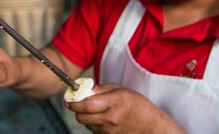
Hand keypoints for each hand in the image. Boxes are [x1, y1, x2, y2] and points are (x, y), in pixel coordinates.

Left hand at [65, 83, 184, 133]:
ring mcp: (109, 131)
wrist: (150, 126)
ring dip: (85, 117)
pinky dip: (93, 124)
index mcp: (114, 102)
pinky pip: (93, 131)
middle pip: (81, 117)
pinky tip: (101, 119)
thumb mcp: (120, 90)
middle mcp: (110, 118)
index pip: (86, 104)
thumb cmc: (137, 105)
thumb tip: (83, 89)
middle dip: (76, 109)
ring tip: (95, 110)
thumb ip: (100, 89)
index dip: (73, 101)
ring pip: (86, 124)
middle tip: (78, 103)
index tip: (68, 98)